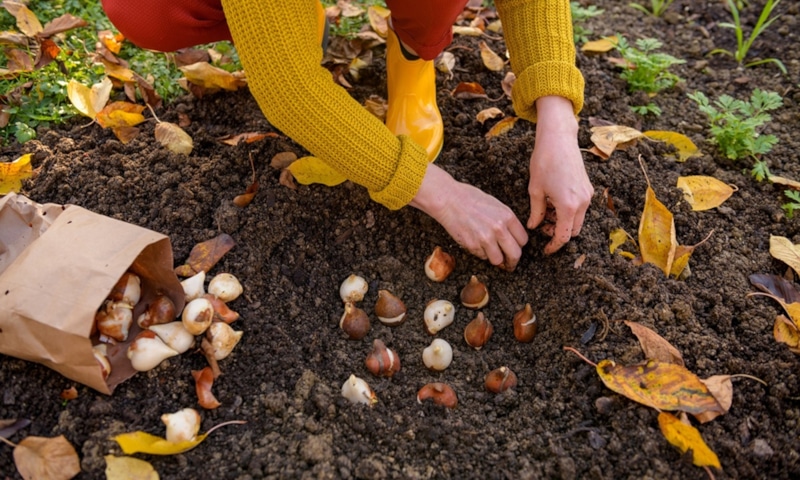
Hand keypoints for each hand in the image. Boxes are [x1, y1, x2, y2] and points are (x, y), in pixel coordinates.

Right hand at [409, 163, 528, 269]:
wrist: (449, 200)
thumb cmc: (470, 198)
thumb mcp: (495, 205)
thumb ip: (506, 221)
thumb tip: (512, 236)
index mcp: (507, 216)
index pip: (523, 240)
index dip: (519, 246)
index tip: (516, 248)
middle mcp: (499, 229)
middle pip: (515, 254)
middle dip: (513, 261)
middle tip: (509, 263)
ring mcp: (486, 239)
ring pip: (498, 260)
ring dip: (495, 259)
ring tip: (491, 253)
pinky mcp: (473, 246)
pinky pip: (482, 256)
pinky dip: (481, 253)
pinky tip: (476, 243)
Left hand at [528, 96, 593, 254]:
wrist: (559, 139)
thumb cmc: (544, 162)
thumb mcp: (535, 190)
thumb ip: (536, 212)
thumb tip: (534, 226)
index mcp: (568, 206)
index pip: (564, 237)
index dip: (554, 246)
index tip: (545, 249)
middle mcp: (582, 203)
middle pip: (573, 231)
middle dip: (559, 233)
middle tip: (542, 227)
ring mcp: (587, 195)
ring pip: (577, 220)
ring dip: (564, 222)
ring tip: (546, 213)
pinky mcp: (588, 188)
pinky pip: (580, 208)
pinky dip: (569, 212)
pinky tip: (554, 203)